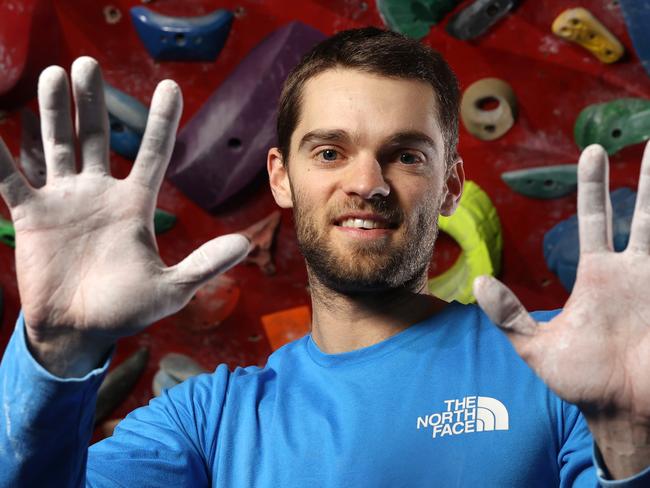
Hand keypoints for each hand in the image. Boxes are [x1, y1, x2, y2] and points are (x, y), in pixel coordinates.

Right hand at [0, 57, 249, 375]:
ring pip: (57, 145)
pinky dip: (0, 153)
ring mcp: (65, 201)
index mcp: (135, 205)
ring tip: (53, 73)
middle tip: (88, 64)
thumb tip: (245, 246)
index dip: (161, 121)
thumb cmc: (127, 311)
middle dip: (92, 102)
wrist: (79, 332)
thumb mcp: (171, 289)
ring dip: (53, 111)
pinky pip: (10, 177)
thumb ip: (204, 264)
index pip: (153, 153)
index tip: (171, 87)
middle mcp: (100, 194)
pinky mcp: (33, 215)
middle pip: (96, 137)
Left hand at [473, 143, 649, 478]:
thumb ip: (508, 316)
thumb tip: (477, 283)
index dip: (593, 186)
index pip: (594, 219)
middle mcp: (632, 272)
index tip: (592, 153)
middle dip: (648, 177)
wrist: (623, 412)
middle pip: (642, 213)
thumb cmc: (584, 382)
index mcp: (599, 276)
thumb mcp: (536, 348)